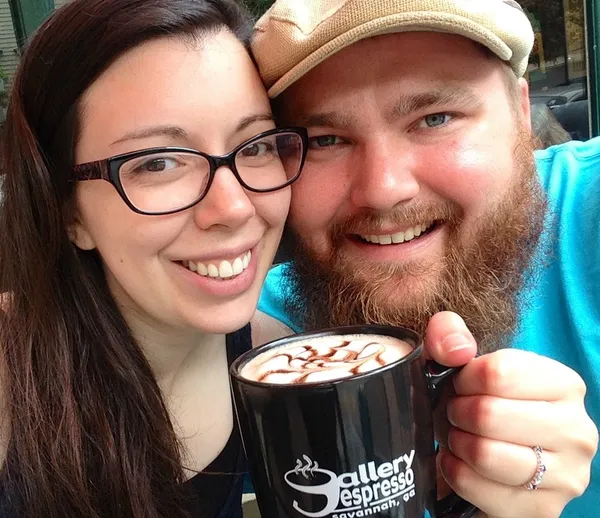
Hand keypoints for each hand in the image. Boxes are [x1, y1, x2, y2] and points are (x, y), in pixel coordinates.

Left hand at [424, 312, 598, 517]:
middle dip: (457, 412)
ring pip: (484, 454)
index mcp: (564, 385)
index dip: (463, 378)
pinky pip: (475, 487)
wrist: (486, 454)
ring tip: (459, 436)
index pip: (497, 373)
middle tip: (455, 414)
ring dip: (457, 443)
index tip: (461, 385)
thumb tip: (455, 348)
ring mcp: (566, 476)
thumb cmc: (476, 401)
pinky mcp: (542, 510)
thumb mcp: (460, 360)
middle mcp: (577, 430)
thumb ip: (449, 335)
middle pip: (488, 414)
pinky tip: (459, 462)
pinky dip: (453, 471)